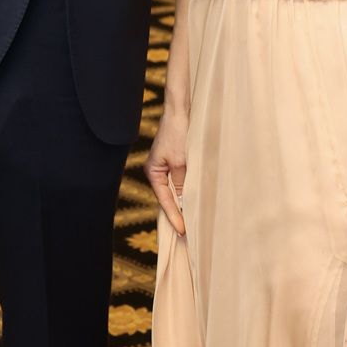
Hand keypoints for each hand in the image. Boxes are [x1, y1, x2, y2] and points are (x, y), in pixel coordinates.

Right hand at [144, 103, 188, 235]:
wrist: (181, 111)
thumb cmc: (179, 134)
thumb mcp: (182, 162)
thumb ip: (182, 184)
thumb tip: (184, 203)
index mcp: (153, 172)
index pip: (164, 201)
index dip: (174, 217)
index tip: (183, 232)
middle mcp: (157, 172)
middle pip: (167, 199)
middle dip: (177, 215)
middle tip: (186, 236)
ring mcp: (165, 167)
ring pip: (175, 192)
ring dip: (183, 205)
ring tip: (191, 224)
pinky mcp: (175, 162)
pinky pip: (180, 183)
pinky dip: (186, 193)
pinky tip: (194, 203)